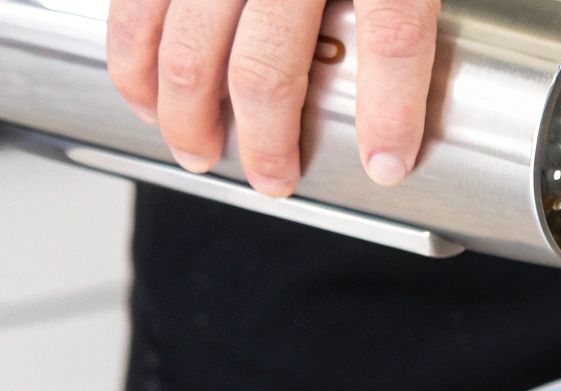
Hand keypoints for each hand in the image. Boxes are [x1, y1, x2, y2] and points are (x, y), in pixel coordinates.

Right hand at [107, 0, 439, 195]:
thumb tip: (405, 48)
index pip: (394, 36)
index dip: (392, 111)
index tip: (386, 164)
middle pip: (267, 62)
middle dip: (265, 140)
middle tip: (273, 180)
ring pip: (185, 43)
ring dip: (187, 115)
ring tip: (200, 155)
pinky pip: (134, 0)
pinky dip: (131, 57)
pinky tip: (144, 93)